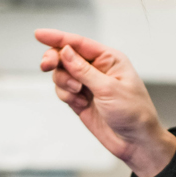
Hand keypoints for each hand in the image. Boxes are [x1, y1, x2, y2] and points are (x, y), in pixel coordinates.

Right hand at [35, 28, 175, 176]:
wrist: (135, 142)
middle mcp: (97, 69)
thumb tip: (65, 51)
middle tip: (46, 66)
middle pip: (65, 56)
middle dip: (55, 60)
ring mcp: (87, 84)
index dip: (57, 38)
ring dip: (64, 82)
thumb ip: (83, 70)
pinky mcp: (80, 99)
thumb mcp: (109, 89)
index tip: (39, 34)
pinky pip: (63, 91)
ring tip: (78, 93)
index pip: (79, 43)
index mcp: (109, 59)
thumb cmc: (134, 113)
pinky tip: (79, 103)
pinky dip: (66, 96)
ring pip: (61, 74)